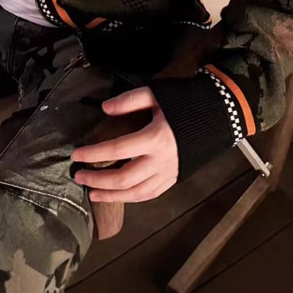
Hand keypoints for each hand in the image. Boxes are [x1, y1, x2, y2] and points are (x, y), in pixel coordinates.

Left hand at [72, 87, 178, 202]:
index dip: (94, 153)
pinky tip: (119, 195)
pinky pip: (150, 194)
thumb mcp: (156, 94)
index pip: (117, 150)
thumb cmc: (184, 102)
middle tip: (79, 176)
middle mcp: (161, 161)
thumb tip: (105, 109)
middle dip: (98, 180)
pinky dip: (132, 198)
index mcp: (155, 138)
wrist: (217, 115)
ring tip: (92, 194)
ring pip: (136, 193)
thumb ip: (129, 100)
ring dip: (112, 195)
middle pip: (124, 178)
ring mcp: (169, 173)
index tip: (76, 154)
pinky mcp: (174, 178)